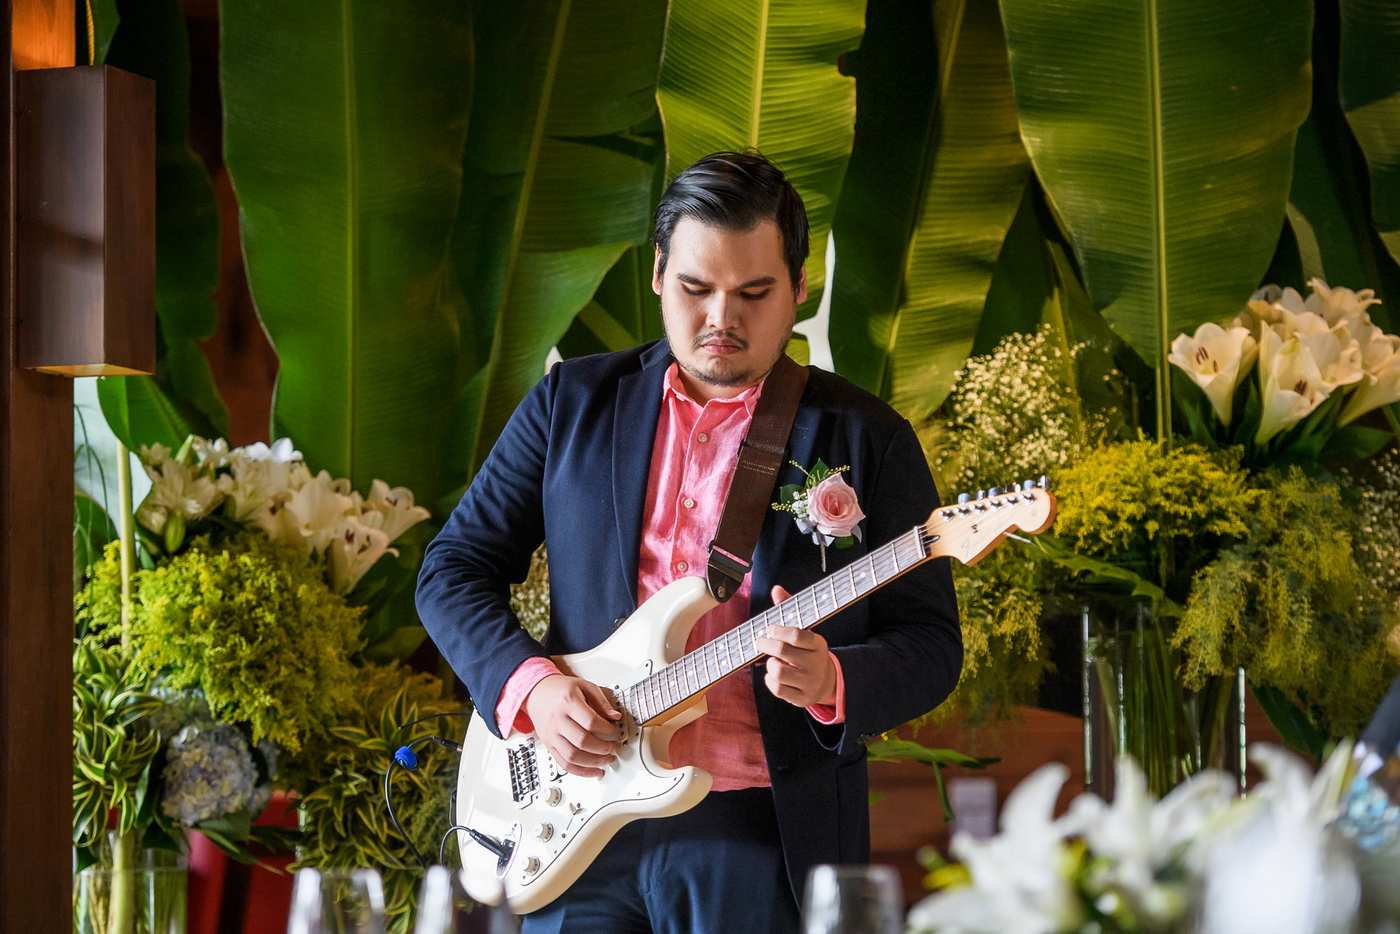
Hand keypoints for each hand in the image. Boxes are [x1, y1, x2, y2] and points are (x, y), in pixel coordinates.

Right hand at [523, 674, 622, 777]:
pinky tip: (593, 771)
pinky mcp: (549, 745)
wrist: (537, 692)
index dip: (607, 730)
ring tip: (607, 760)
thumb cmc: (560, 689)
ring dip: (594, 762)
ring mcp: (551, 734)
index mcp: (568, 702)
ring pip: (573, 756)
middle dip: (603, 748)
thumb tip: (616, 716)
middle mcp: (558, 720)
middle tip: (614, 748)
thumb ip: (602, 700)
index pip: (590, 721)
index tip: (615, 732)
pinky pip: (564, 764)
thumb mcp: (584, 686)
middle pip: (582, 741)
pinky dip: (580, 771)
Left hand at [754, 584, 837, 707]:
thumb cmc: (808, 651)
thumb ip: (790, 610)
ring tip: (773, 661)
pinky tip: (774, 675)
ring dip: (770, 664)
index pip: (797, 634)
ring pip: (778, 672)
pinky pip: (777, 689)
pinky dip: (770, 680)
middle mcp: (816, 663)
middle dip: (766, 644)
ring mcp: (809, 682)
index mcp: (818, 644)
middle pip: (782, 651)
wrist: (825, 681)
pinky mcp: (802, 698)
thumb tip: (776, 589)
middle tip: (761, 642)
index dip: (778, 630)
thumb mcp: (804, 632)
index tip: (770, 629)